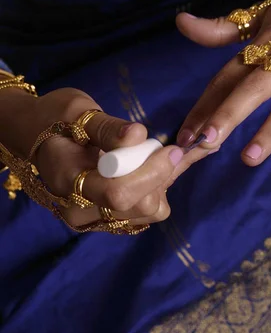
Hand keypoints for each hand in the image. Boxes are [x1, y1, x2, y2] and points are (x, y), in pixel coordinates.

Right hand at [0, 86, 183, 228]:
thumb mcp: (78, 111)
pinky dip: (157, 189)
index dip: (152, 172)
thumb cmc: (55, 119)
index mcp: (67, 180)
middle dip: (158, 175)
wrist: (37, 138)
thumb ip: (108, 127)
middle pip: (140, 207)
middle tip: (155, 148)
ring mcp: (93, 219)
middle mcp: (78, 210)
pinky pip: (147, 212)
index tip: (171, 149)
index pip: (119, 192)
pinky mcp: (109, 220)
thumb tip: (138, 135)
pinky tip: (148, 169)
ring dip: (159, 183)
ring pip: (149, 212)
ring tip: (146, 157)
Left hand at [176, 0, 270, 165]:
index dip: (204, 106)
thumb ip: (222, 28)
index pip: (227, 78)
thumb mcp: (264, 13)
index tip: (183, 135)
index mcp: (264, 45)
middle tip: (204, 145)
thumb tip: (180, 22)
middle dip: (228, 115)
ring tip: (249, 157)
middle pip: (253, 89)